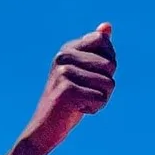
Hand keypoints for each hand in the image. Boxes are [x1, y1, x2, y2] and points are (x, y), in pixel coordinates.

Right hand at [22, 24, 115, 151]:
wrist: (45, 129)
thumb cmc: (68, 101)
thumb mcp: (83, 72)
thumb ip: (96, 50)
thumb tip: (107, 26)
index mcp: (67, 48)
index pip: (103, 41)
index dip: (107, 62)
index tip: (91, 76)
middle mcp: (63, 56)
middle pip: (110, 65)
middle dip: (105, 85)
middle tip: (84, 94)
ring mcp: (63, 73)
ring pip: (108, 83)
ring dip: (100, 99)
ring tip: (80, 103)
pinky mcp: (67, 91)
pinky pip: (100, 98)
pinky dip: (94, 109)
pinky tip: (77, 110)